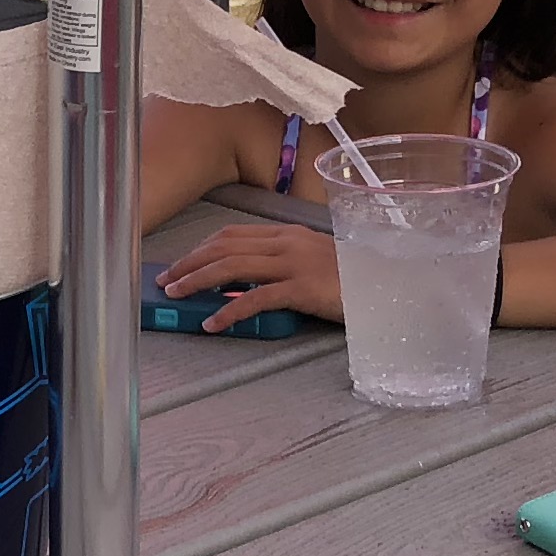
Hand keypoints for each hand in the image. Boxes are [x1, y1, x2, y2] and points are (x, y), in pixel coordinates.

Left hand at [155, 219, 342, 328]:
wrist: (389, 284)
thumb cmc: (352, 277)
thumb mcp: (313, 259)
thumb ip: (281, 263)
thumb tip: (243, 281)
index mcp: (286, 233)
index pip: (232, 234)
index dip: (201, 248)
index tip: (181, 263)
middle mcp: (285, 242)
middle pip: (224, 247)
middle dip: (189, 262)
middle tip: (166, 280)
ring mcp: (293, 263)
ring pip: (232, 267)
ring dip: (198, 280)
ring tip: (177, 295)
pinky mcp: (301, 288)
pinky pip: (255, 298)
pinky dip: (228, 310)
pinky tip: (213, 322)